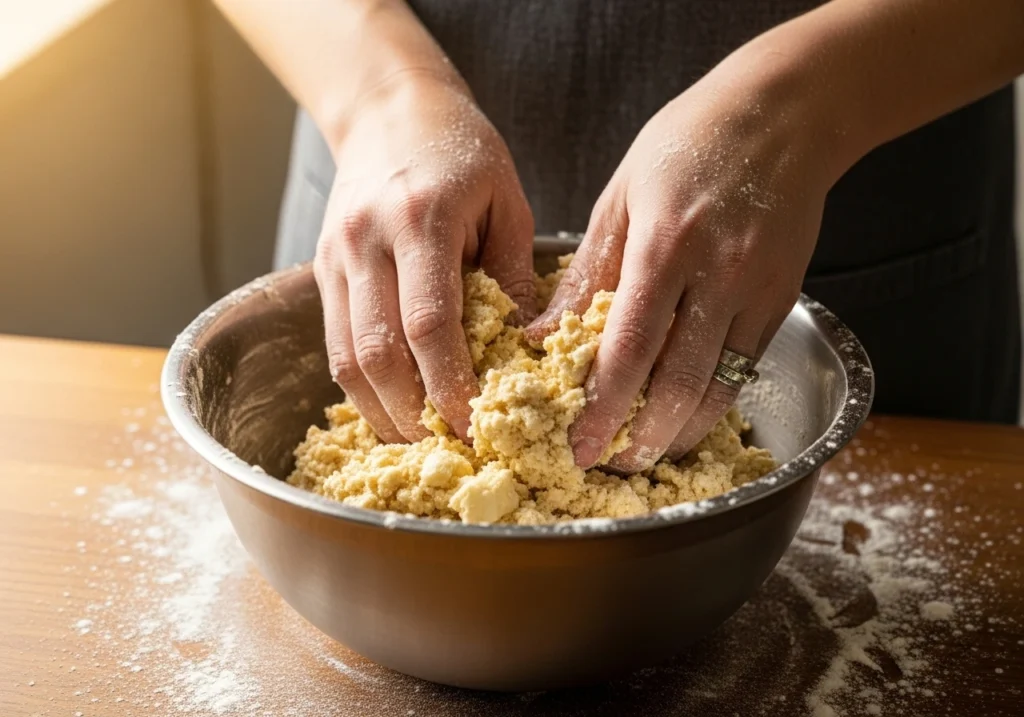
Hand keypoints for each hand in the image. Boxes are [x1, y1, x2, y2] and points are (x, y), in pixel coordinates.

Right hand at [315, 75, 534, 443]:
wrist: (387, 109)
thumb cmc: (461, 149)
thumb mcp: (507, 201)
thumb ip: (513, 275)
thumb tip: (525, 353)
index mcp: (421, 220)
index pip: (428, 326)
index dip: (449, 388)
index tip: (477, 428)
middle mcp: (367, 242)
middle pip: (378, 356)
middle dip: (413, 415)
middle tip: (451, 449)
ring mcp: (335, 258)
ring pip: (346, 360)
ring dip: (383, 411)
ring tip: (422, 440)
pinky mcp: (321, 270)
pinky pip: (335, 344)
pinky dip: (363, 387)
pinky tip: (394, 406)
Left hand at [527, 64, 834, 470]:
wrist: (784, 116)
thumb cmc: (688, 144)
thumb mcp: (622, 197)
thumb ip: (587, 273)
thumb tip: (544, 335)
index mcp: (665, 243)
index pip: (631, 345)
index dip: (605, 405)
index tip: (580, 444)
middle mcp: (717, 273)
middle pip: (679, 381)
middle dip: (642, 435)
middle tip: (610, 464)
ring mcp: (757, 290)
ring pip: (719, 387)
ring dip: (680, 432)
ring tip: (645, 454)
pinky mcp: (782, 300)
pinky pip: (744, 368)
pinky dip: (712, 402)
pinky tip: (685, 417)